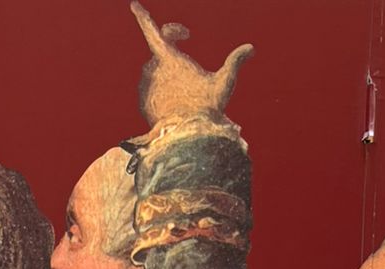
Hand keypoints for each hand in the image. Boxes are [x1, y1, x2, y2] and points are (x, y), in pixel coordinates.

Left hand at [130, 3, 252, 126]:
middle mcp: (152, 70)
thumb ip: (235, 62)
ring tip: (183, 85)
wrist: (187, 139)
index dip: (142, 16)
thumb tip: (251, 48)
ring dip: (166, 72)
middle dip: (170, 47)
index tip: (134, 5)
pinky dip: (161, 91)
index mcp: (168, 58)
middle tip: (183, 46)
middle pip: (158, 51)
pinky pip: (151, 92)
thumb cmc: (206, 108)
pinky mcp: (143, 104)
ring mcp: (146, 88)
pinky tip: (175, 101)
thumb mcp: (224, 83)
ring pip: (155, 72)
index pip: (152, 30)